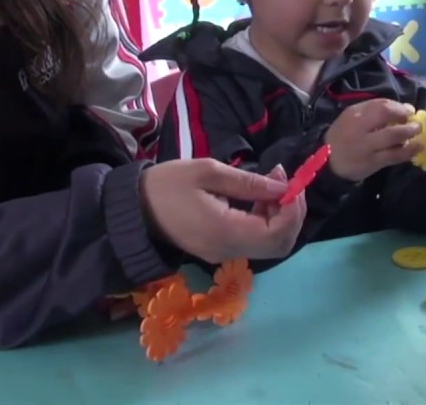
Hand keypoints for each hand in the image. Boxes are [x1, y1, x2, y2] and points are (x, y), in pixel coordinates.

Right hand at [140, 159, 305, 262]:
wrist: (133, 210)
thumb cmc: (166, 184)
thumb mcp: (207, 172)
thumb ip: (248, 182)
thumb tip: (283, 188)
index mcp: (225, 232)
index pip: (277, 233)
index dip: (293, 209)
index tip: (291, 181)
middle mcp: (228, 250)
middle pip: (279, 244)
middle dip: (292, 214)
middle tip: (287, 182)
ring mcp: (224, 254)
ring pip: (270, 245)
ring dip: (280, 216)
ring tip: (273, 184)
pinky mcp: (220, 250)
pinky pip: (254, 241)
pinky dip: (266, 221)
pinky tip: (260, 197)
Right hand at [325, 99, 423, 180]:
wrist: (328, 162)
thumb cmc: (344, 136)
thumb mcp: (352, 117)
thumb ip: (374, 110)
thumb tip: (406, 108)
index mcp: (355, 113)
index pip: (381, 105)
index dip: (399, 107)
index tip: (409, 110)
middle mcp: (360, 127)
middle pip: (386, 115)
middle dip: (405, 117)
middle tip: (416, 122)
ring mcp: (366, 146)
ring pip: (393, 136)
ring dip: (409, 133)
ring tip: (418, 133)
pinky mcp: (372, 162)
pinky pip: (394, 156)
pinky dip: (408, 151)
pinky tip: (416, 148)